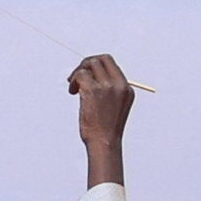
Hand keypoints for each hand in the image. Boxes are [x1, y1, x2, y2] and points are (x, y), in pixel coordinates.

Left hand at [71, 51, 133, 169]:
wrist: (104, 142)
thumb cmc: (105, 128)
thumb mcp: (113, 106)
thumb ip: (108, 90)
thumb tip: (89, 76)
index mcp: (127, 88)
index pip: (111, 64)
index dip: (95, 66)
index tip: (86, 76)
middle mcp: (119, 85)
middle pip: (101, 58)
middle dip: (85, 64)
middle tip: (77, 78)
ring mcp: (107, 86)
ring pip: (89, 64)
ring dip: (77, 73)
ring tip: (74, 88)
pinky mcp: (93, 90)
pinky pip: (80, 74)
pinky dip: (73, 80)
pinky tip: (73, 92)